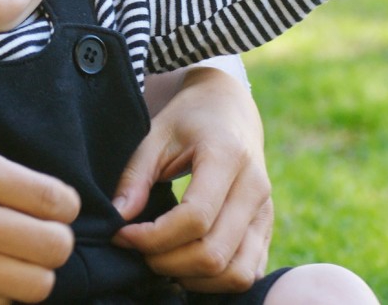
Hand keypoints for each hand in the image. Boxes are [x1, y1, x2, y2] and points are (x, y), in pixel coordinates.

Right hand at [0, 136, 80, 303]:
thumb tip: (46, 200)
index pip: (55, 199)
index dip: (66, 205)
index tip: (55, 206)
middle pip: (54, 248)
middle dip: (57, 241)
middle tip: (39, 233)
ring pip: (34, 286)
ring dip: (33, 272)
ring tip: (15, 257)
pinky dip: (0, 293)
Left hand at [111, 67, 271, 292]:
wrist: (230, 107)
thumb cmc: (189, 118)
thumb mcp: (155, 134)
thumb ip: (135, 175)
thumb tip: (119, 218)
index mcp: (227, 156)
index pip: (195, 217)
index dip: (154, 236)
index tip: (123, 234)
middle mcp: (255, 187)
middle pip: (214, 253)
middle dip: (167, 262)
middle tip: (138, 250)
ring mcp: (266, 210)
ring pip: (236, 273)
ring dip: (193, 278)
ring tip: (162, 260)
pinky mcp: (268, 227)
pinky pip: (249, 273)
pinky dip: (216, 281)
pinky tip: (186, 264)